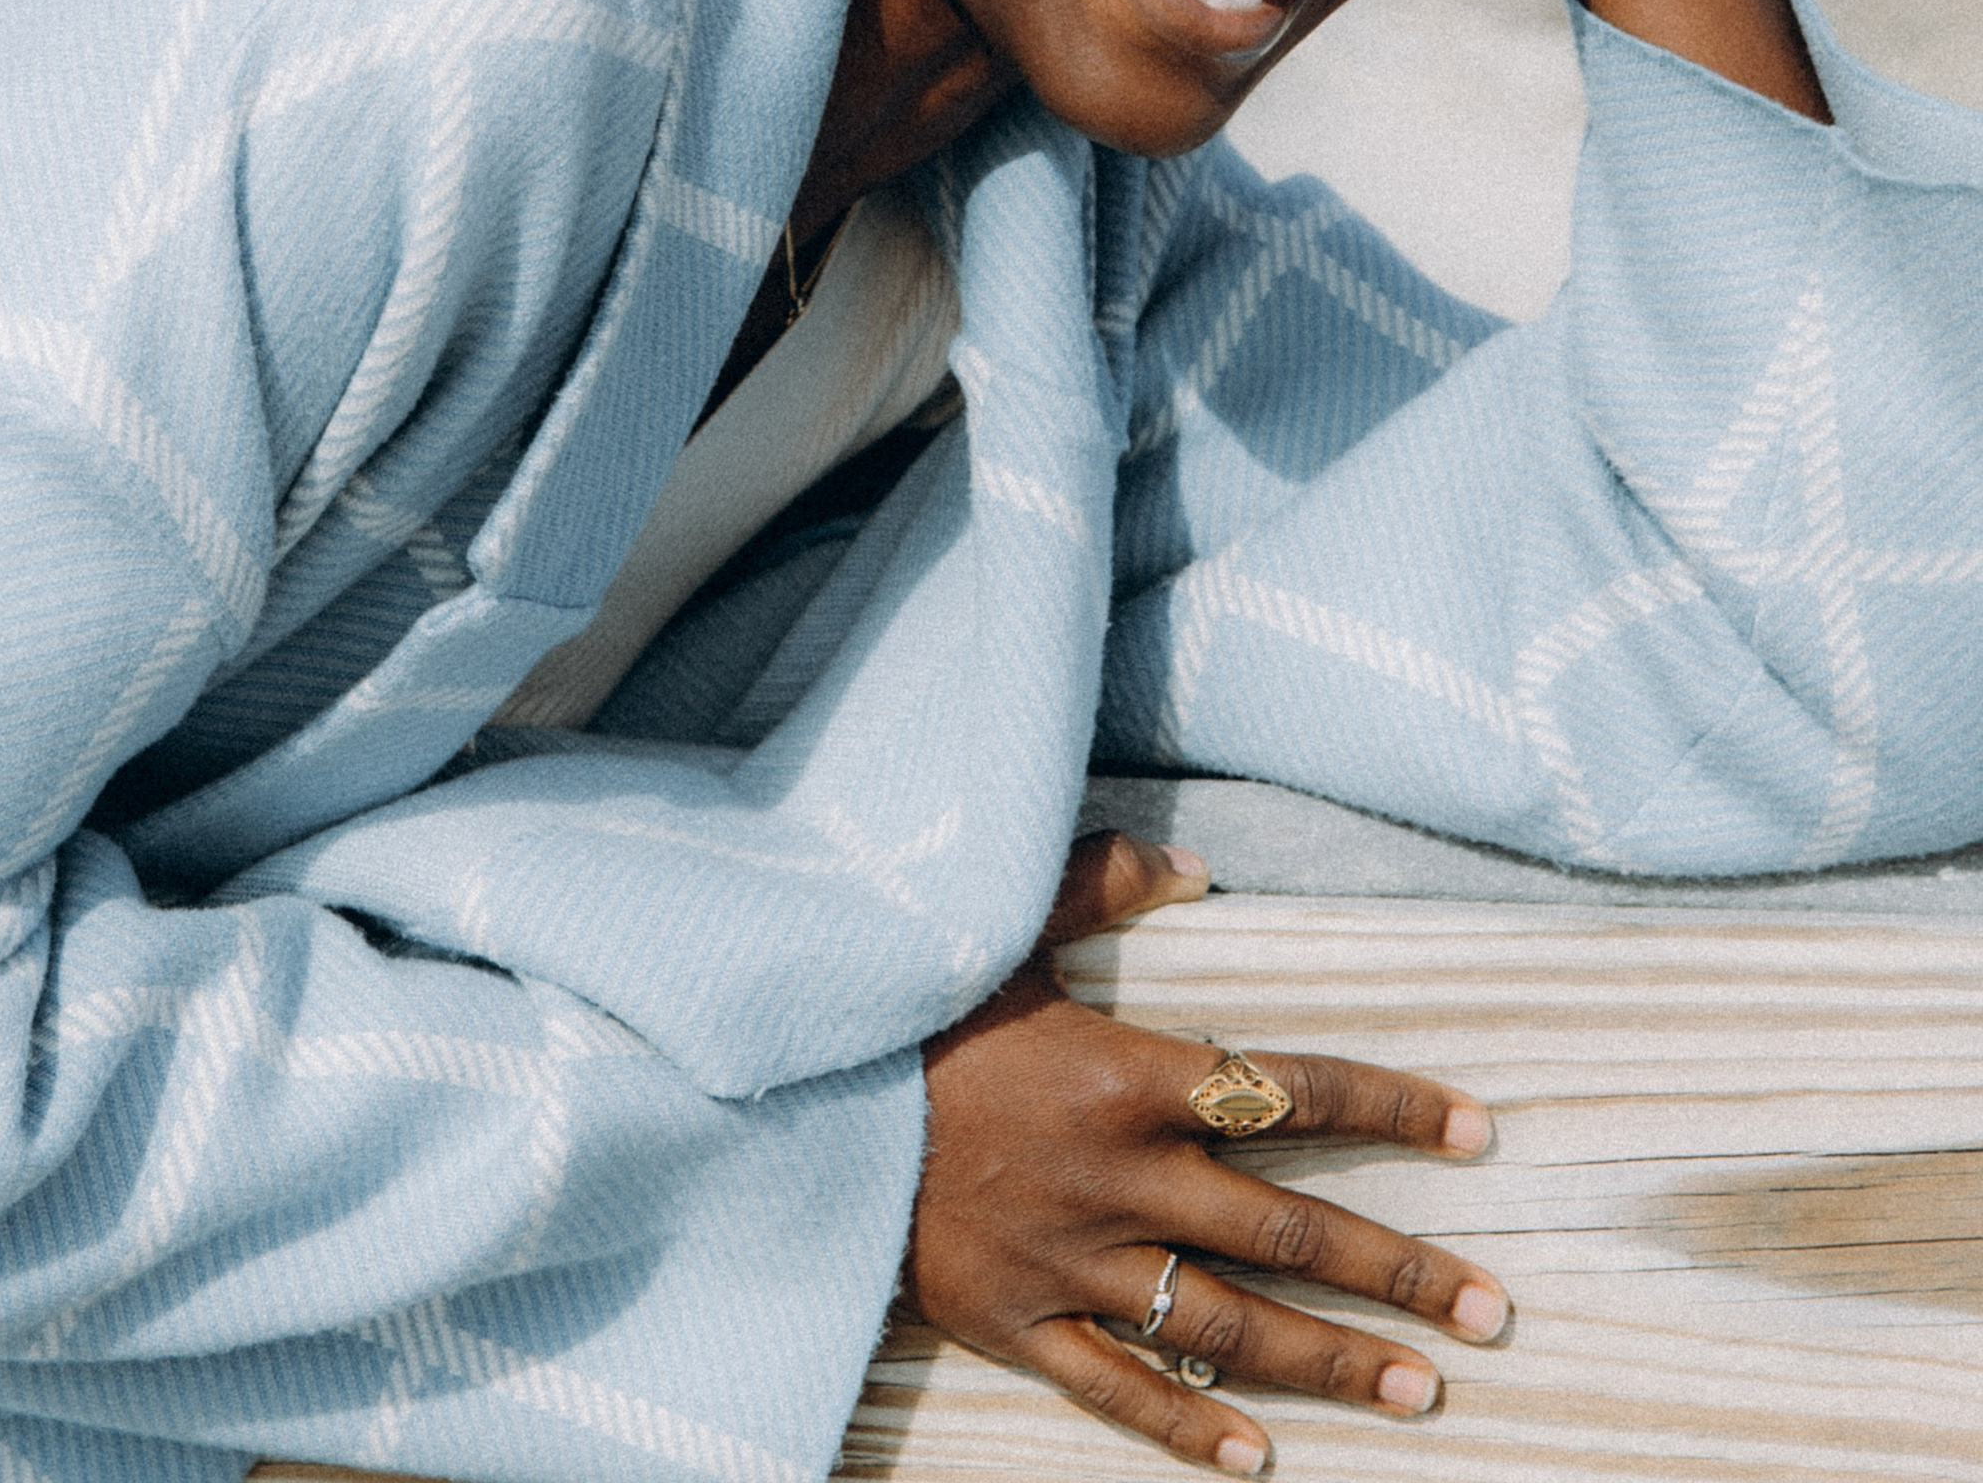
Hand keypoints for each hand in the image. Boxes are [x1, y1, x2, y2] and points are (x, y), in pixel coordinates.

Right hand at [908, 836, 1508, 1472]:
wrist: (793, 1106)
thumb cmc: (910, 1010)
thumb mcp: (1004, 927)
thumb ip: (1101, 883)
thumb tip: (1197, 862)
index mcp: (1126, 1075)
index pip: (1289, 1090)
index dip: (1390, 1105)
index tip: (1478, 1130)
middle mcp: (1119, 1177)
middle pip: (1287, 1229)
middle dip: (1399, 1271)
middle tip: (1492, 1310)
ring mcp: (1073, 1262)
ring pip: (1229, 1324)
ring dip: (1332, 1360)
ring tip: (1422, 1390)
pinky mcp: (1020, 1323)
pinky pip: (1121, 1389)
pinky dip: (1192, 1428)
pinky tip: (1263, 1460)